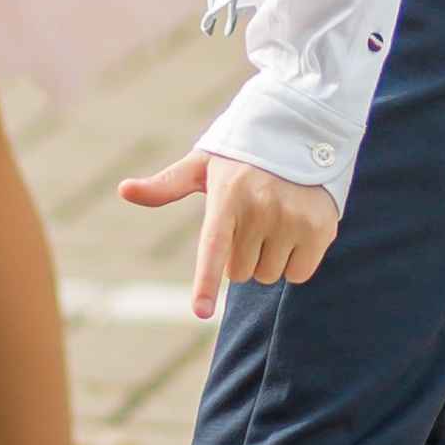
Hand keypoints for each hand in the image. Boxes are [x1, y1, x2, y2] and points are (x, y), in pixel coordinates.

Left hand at [119, 149, 340, 320]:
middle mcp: (261, 206)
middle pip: (241, 272)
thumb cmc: (242, 157)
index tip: (202, 311)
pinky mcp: (320, 228)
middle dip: (242, 255)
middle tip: (251, 222)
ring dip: (268, 259)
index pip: (214, 246)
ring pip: (269, 275)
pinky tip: (296, 230)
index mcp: (228, 194)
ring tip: (275, 222)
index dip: (207, 281)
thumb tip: (124, 190)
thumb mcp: (204, 165)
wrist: (303, 132)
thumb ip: (166, 185)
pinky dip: (295, 262)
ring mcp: (293, 218)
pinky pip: (299, 274)